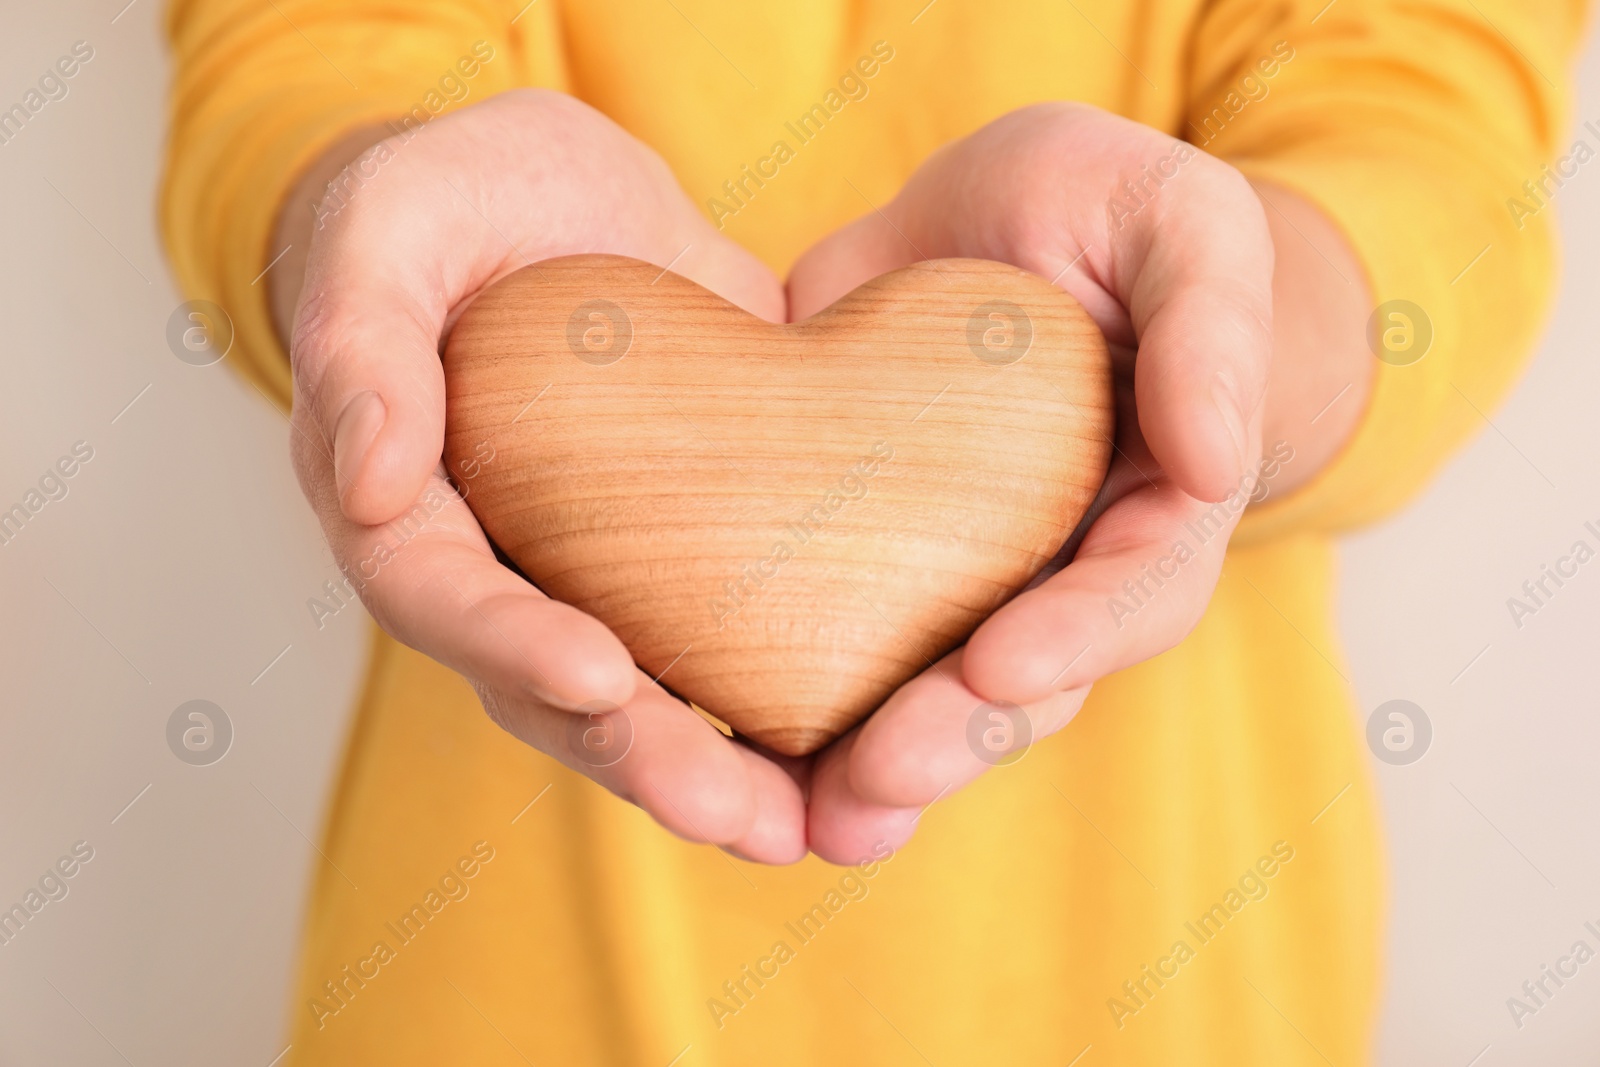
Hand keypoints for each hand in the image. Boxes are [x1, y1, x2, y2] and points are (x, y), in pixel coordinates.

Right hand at [274, 89, 811, 862]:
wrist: (551, 196)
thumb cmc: (446, 203)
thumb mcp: (389, 226)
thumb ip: (359, 338)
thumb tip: (362, 483)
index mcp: (407, 504)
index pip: (441, 597)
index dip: (513, 646)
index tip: (602, 679)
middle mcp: (496, 567)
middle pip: (553, 690)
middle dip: (645, 756)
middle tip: (738, 814)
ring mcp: (593, 573)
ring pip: (645, 698)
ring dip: (722, 770)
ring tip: (810, 825)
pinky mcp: (686, 554)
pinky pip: (727, 640)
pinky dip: (787, 700)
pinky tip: (861, 750)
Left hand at [789, 103, 1340, 862]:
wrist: (985, 217)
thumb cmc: (1107, 212)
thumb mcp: (1179, 223)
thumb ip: (1209, 327)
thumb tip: (1212, 461)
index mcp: (1147, 506)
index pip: (1130, 592)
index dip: (1074, 639)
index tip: (1003, 668)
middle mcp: (1051, 569)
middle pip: (1019, 682)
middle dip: (951, 738)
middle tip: (873, 787)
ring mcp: (952, 577)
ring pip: (918, 692)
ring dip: (865, 765)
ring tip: (804, 822)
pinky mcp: (854, 557)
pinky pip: (820, 640)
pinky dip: (775, 698)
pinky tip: (717, 747)